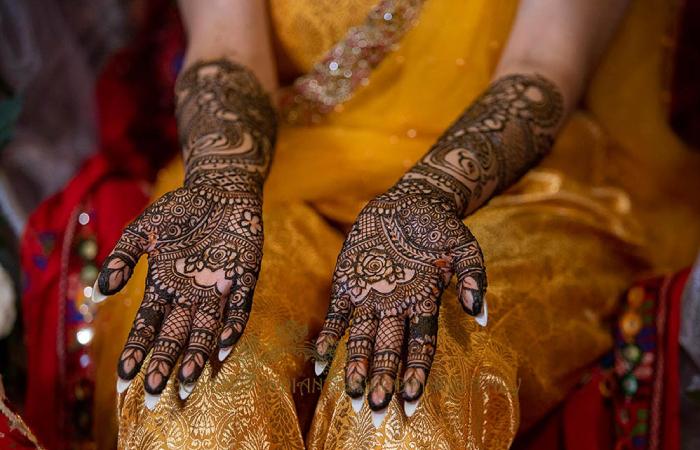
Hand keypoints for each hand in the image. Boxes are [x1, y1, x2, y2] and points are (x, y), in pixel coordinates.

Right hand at [95, 182, 262, 404]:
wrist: (220, 189)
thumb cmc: (180, 209)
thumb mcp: (143, 229)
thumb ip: (123, 257)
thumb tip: (100, 292)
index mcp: (164, 286)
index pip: (147, 326)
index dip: (136, 352)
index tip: (124, 378)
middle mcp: (190, 294)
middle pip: (175, 335)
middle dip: (164, 364)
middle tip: (153, 395)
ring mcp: (218, 288)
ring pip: (205, 329)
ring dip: (196, 354)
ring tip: (186, 381)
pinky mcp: (244, 277)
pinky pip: (239, 307)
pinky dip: (232, 326)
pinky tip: (224, 348)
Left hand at [314, 180, 485, 418]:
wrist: (410, 202)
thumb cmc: (441, 227)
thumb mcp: (465, 247)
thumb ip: (474, 277)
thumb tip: (480, 315)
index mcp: (424, 302)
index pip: (420, 346)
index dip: (414, 373)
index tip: (409, 399)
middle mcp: (396, 307)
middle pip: (390, 350)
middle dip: (384, 380)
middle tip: (376, 409)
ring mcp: (370, 297)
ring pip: (362, 339)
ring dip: (356, 366)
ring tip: (353, 394)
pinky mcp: (348, 283)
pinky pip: (336, 315)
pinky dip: (328, 338)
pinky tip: (321, 364)